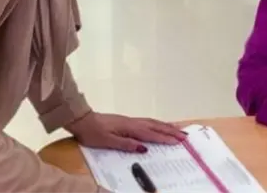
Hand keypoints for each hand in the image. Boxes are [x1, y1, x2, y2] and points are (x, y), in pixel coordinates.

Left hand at [65, 112, 185, 152]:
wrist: (81, 119)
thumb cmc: (92, 132)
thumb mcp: (107, 141)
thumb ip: (125, 144)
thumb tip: (143, 147)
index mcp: (129, 128)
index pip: (150, 134)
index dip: (164, 138)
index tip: (178, 142)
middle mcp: (132, 122)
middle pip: (155, 126)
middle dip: (170, 131)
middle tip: (185, 136)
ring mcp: (130, 120)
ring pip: (152, 123)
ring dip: (166, 126)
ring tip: (178, 130)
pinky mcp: (127, 121)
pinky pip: (147, 122)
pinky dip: (157, 124)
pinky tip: (159, 126)